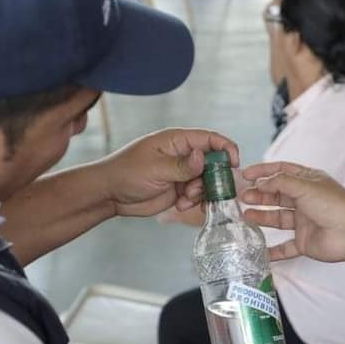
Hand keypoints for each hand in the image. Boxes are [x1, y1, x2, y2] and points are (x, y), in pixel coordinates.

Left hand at [97, 128, 239, 217]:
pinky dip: (194, 201)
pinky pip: (198, 194)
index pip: (210, 139)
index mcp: (177, 140)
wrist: (110, 194)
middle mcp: (183, 154)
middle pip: (213, 162)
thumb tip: (204, 157)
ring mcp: (182, 172)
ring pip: (207, 181)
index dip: (226, 149)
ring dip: (202, 193)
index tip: (234, 164)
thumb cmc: (127, 173)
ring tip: (184, 199)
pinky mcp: (180, 189)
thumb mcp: (155, 168)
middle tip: (202, 190)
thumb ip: (182, 165)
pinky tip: (181, 205)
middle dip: (213, 178)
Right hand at [240, 161, 344, 262]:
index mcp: (309, 182)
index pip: (282, 172)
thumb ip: (281, 182)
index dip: (263, 172)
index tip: (245, 175)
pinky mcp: (304, 242)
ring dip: (261, 217)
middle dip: (259, 195)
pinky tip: (259, 250)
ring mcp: (304, 222)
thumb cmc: (334, 205)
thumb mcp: (305, 186)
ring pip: (277, 219)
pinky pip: (285, 247)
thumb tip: (262, 182)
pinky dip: (273, 251)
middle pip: (277, 195)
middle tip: (243, 197)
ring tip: (245, 215)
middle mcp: (305, 200)